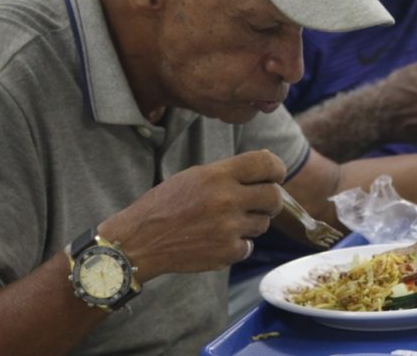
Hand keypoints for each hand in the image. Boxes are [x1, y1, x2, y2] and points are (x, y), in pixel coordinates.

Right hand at [98, 150, 285, 281]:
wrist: (140, 241)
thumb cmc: (166, 205)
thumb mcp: (195, 176)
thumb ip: (229, 172)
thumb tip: (267, 165)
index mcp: (218, 175)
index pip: (266, 164)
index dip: (277, 168)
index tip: (276, 175)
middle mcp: (227, 199)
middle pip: (274, 196)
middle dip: (271, 199)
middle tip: (261, 202)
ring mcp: (229, 228)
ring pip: (263, 224)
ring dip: (252, 223)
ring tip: (227, 222)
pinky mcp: (226, 253)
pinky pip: (248, 247)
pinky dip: (238, 245)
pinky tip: (217, 240)